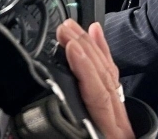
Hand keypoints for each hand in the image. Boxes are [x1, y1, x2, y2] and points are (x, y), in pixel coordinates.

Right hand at [56, 20, 134, 138]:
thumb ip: (74, 133)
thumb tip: (40, 122)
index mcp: (112, 135)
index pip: (99, 97)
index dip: (85, 70)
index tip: (71, 48)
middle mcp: (118, 126)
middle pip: (104, 79)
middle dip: (85, 50)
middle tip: (65, 29)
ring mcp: (117, 120)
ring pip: (106, 76)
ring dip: (88, 48)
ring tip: (73, 28)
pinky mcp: (113, 118)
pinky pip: (110, 80)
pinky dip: (102, 56)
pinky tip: (96, 35)